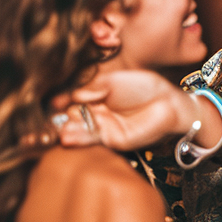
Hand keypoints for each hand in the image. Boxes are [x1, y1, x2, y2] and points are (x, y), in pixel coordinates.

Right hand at [52, 71, 200, 151]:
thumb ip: (94, 87)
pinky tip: (68, 137)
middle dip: (61, 120)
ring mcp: (103, 127)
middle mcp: (95, 114)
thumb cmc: (144, 87)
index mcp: (94, 98)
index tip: (53, 102)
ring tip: (59, 131)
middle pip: (72, 118)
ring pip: (80, 130)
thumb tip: (74, 95)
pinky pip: (93, 139)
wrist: (169, 102)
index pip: (71, 101)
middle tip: (53, 120)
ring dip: (68, 131)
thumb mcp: (114, 81)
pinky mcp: (113, 139)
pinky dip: (80, 138)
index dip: (61, 102)